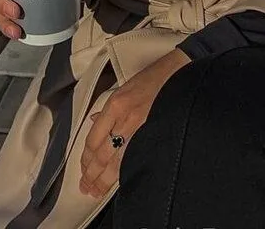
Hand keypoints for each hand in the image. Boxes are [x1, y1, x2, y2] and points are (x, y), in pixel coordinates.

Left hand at [79, 48, 190, 197]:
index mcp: (116, 104)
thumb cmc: (155, 77)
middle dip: (92, 174)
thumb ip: (109, 108)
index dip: (86, 158)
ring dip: (103, 179)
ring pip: (117, 161)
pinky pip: (135, 158)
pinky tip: (118, 182)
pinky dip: (124, 173)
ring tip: (96, 191)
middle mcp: (125, 117)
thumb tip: (94, 122)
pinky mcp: (155, 133)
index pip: (94, 138)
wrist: (181, 71)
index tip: (83, 169)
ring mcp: (141, 128)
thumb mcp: (126, 86)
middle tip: (86, 187)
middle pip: (102, 154)